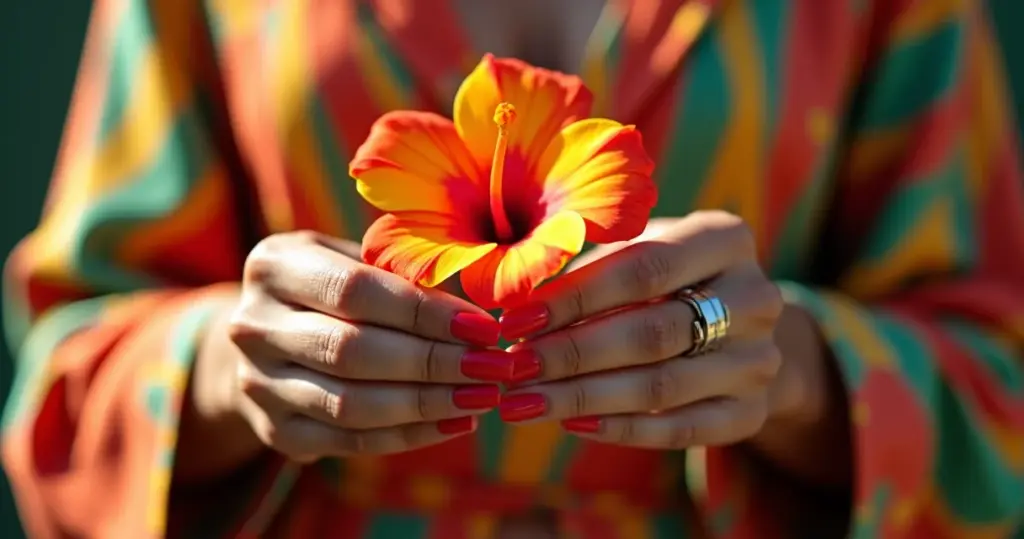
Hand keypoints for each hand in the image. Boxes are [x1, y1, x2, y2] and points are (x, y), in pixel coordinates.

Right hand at [221, 231, 515, 461]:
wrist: (267, 337)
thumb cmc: (331, 286)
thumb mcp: (352, 258)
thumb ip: (401, 272)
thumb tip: (477, 309)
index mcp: (273, 266)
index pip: (355, 291)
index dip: (424, 312)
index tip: (484, 326)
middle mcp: (253, 326)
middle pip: (352, 352)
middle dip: (434, 362)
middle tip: (493, 367)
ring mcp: (258, 384)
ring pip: (351, 404)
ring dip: (428, 403)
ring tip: (483, 397)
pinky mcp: (275, 430)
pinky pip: (350, 441)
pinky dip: (409, 435)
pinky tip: (456, 422)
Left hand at [496, 211, 785, 448]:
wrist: (740, 325)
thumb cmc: (666, 275)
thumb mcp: (638, 248)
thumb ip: (586, 267)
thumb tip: (513, 300)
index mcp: (727, 239)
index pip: (643, 269)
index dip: (575, 298)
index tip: (515, 321)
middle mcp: (756, 298)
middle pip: (652, 334)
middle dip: (572, 354)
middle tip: (513, 369)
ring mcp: (759, 360)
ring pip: (662, 388)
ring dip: (583, 398)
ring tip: (523, 403)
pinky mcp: (752, 412)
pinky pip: (683, 430)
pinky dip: (623, 430)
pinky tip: (572, 425)